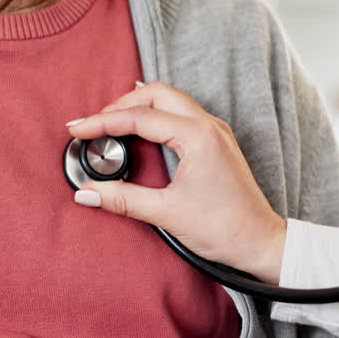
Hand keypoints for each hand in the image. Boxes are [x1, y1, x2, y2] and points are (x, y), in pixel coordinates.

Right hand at [66, 82, 288, 282]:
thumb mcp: (167, 214)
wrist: (261, 243)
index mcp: (198, 136)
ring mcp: (216, 132)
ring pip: (171, 100)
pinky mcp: (217, 142)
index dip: (103, 121)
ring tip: (111, 124)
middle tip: (94, 123)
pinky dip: (156, 115)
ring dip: (139, 106)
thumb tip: (87, 192)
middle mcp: (210, 126)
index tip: (77, 129)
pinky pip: (182, 114)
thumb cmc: (225, 229)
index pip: (140, 117)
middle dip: (121, 103)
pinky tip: (141, 128)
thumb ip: (123, 199)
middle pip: (157, 94)